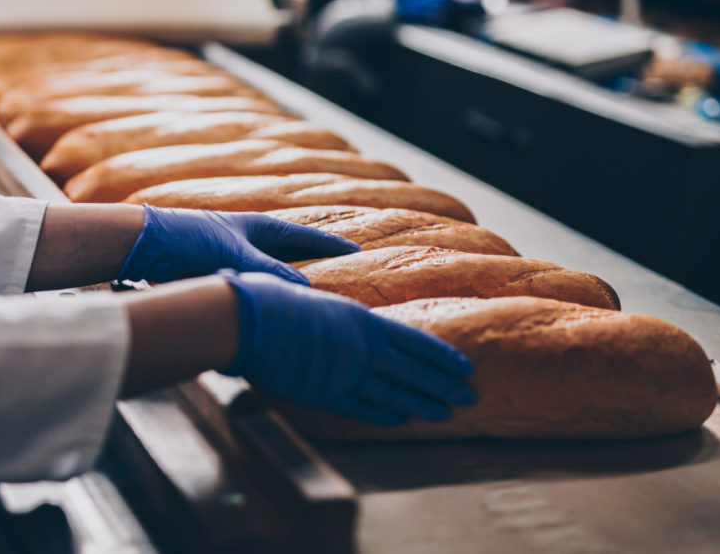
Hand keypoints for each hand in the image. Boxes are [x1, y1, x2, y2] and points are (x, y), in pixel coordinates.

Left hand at [118, 205, 358, 285]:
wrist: (148, 244)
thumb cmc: (191, 239)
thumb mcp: (237, 256)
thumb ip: (271, 273)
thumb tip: (305, 292)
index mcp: (260, 227)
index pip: (306, 236)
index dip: (331, 245)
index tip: (358, 251)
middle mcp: (251, 240)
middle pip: (293, 254)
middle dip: (316, 265)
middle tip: (345, 277)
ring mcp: (235, 257)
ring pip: (274, 274)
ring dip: (290, 285)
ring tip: (315, 301)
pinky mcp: (220, 275)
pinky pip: (255, 287)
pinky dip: (268, 297)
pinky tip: (275, 312)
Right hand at [218, 271, 476, 424]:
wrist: (248, 319)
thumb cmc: (274, 299)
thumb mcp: (317, 300)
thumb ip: (338, 319)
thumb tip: (344, 322)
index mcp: (362, 318)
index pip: (415, 340)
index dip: (442, 355)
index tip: (464, 365)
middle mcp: (362, 347)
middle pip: (413, 370)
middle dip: (444, 384)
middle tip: (471, 395)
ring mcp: (345, 373)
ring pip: (395, 394)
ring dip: (422, 404)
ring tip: (446, 413)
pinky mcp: (324, 394)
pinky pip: (362, 408)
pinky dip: (384, 416)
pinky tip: (402, 420)